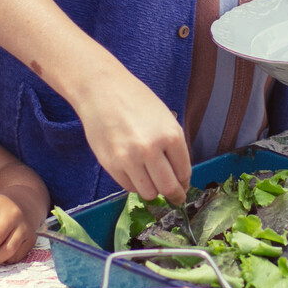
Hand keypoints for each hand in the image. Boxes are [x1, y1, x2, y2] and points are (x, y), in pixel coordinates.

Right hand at [74, 67, 191, 200]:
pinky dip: (135, 184)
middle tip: (174, 197)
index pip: (183, 172)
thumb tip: (179, 176)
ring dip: (153, 190)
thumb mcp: (165, 118)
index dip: (184, 183)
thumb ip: (173, 146)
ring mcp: (129, 159)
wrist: (102, 90)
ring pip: (148, 193)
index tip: (183, 187)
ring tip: (152, 181)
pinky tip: (136, 173)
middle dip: (174, 195)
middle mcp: (151, 150)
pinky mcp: (110, 164)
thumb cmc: (136, 100)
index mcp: (170, 136)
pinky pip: (128, 187)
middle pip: (168, 188)